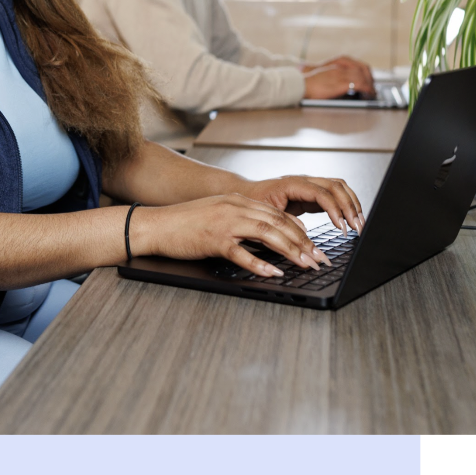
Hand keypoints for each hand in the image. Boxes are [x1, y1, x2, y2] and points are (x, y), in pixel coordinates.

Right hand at [129, 193, 331, 278]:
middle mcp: (235, 208)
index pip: (278, 214)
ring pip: (267, 233)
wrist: (157, 225)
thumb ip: (242, 221)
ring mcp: (225, 222)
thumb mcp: (218, 214)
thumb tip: (267, 239)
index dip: (300, 230)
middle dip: (303, 242)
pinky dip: (259, 263)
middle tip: (318, 258)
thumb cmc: (185, 223)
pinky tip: (272, 272)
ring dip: (290, 250)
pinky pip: (241, 252)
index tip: (313, 246)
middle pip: (278, 222)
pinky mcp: (213, 239)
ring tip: (305, 264)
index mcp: (238, 201)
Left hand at [238, 175, 363, 234]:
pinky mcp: (312, 194)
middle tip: (357, 227)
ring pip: (339, 187)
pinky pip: (334, 195)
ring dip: (351, 204)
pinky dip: (345, 206)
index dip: (334, 209)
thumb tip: (303, 236)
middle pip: (336, 186)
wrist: (245, 194)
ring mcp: (310, 185)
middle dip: (350, 206)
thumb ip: (284, 222)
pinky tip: (349, 220)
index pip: (321, 193)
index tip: (342, 226)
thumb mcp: (264, 214)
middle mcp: (304, 181)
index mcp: (292, 184)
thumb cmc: (252, 203)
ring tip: (359, 224)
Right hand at [302, 56, 374, 98]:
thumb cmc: (309, 84)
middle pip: (362, 68)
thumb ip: (334, 77)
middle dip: (370, 78)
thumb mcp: (323, 77)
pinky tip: (368, 93)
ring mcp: (341, 74)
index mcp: (336, 65)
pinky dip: (366, 88)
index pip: (356, 64)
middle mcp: (340, 68)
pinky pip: (359, 83)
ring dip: (370, 84)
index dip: (365, 73)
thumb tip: (345, 87)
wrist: (300, 86)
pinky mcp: (341, 82)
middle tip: (372, 88)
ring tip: (372, 93)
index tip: (369, 80)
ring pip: (363, 75)